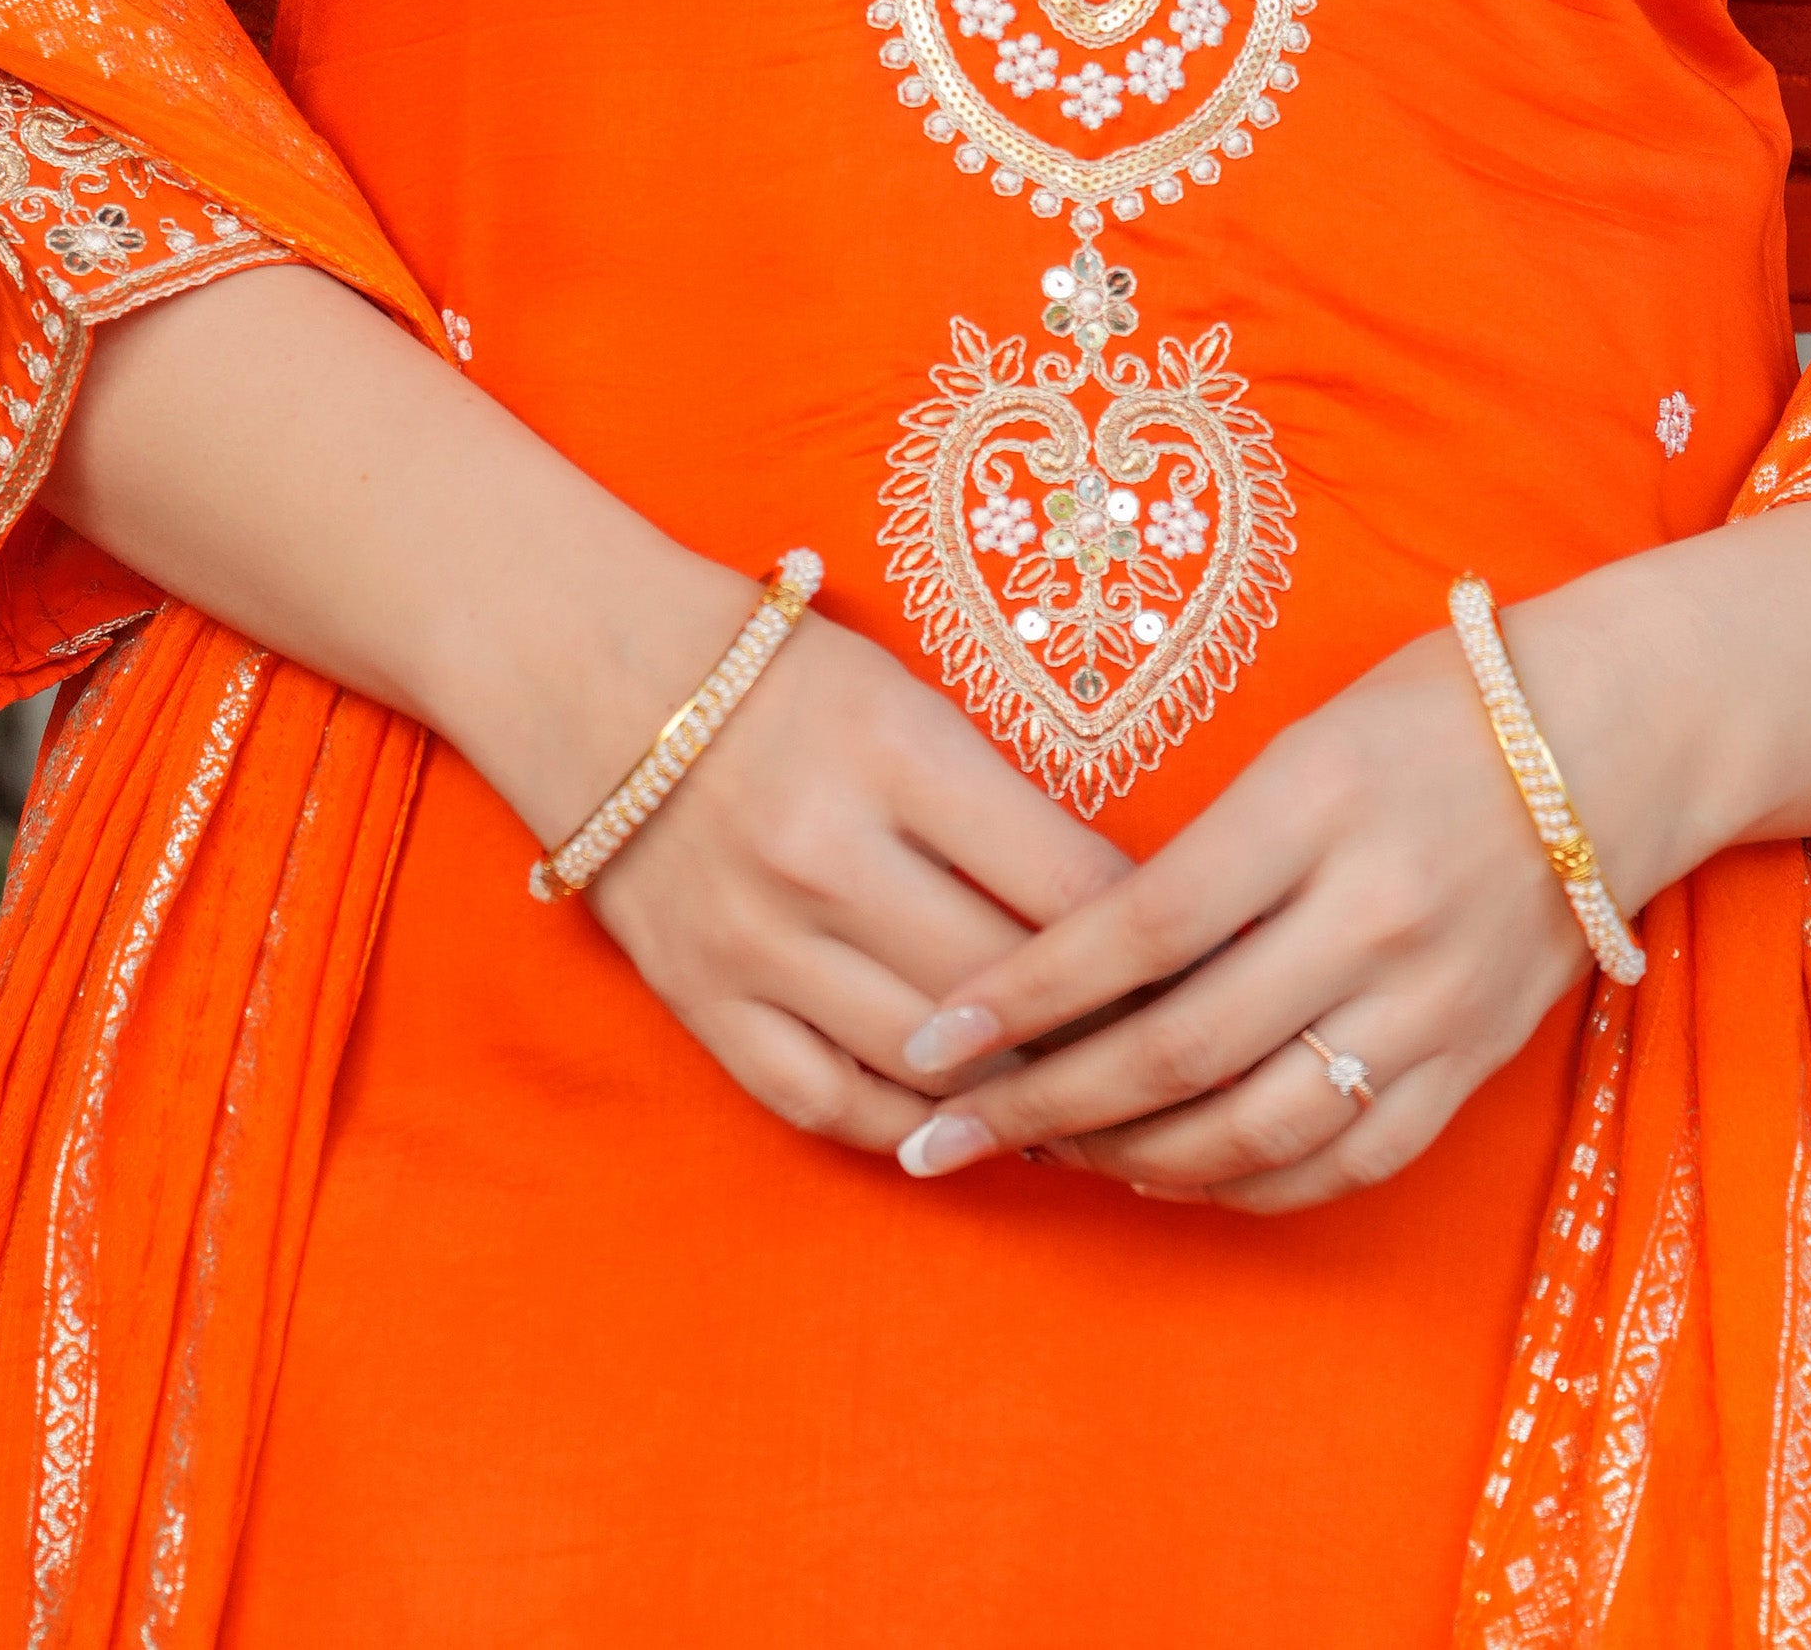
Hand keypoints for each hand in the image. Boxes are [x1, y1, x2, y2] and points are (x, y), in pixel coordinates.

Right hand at [570, 604, 1131, 1162]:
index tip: (1207, 964)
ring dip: (1021, 1094)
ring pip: (928, 1062)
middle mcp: (825, 851)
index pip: (1069, 882)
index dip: (1157, 941)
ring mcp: (757, 939)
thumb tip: (1129, 918)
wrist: (602, 681)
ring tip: (1094, 1104)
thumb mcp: (914, 701)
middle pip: (1008, 984)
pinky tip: (971, 1127)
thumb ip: (1006, 805)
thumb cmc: (790, 681)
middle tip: (1175, 1056)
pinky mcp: (705, 1002)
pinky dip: (913, 1130)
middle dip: (1105, 1031)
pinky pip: (832, 1102)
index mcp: (895, 749)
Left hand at [881, 602, 1631, 1215]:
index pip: (1139, 927)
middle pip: (1180, 1047)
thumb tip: (1070, 956)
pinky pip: (1340, 1163)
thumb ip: (1205, 849)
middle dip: (1043, 1105)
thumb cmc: (1434, 707)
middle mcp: (1373, 913)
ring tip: (1041, 1157)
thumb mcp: (1305, 736)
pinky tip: (1169, 1176)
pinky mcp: (1470, 1061)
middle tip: (943, 1135)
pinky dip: (1241, 1186)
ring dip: (1127, 1160)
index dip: (1025, 996)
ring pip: (1251, 1128)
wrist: (1618, 735)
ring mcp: (1429, 1002)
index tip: (932, 1038)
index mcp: (1316, 805)